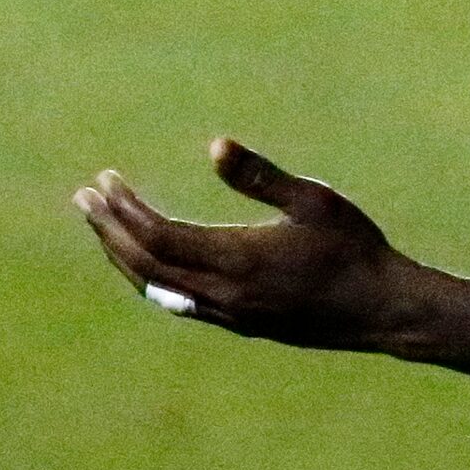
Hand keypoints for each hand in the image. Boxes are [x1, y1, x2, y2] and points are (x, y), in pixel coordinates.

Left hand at [74, 139, 417, 351]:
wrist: (384, 309)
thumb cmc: (355, 248)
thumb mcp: (315, 200)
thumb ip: (261, 176)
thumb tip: (216, 145)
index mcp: (238, 259)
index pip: (159, 236)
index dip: (125, 210)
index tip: (106, 181)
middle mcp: (225, 293)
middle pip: (145, 264)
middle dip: (109, 231)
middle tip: (85, 199)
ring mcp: (230, 314)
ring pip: (157, 288)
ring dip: (124, 255)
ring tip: (104, 228)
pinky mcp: (242, 324)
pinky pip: (178, 302)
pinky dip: (151, 278)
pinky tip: (149, 263)